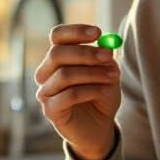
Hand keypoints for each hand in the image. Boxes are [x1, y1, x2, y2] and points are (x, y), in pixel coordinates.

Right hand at [34, 24, 120, 159]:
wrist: (99, 127)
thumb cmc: (100, 96)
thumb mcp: (108, 74)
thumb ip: (105, 60)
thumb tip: (106, 46)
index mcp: (58, 58)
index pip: (57, 36)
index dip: (75, 31)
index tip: (98, 32)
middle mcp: (46, 73)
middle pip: (57, 54)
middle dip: (86, 53)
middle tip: (109, 56)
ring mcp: (45, 92)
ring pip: (64, 75)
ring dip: (93, 74)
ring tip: (114, 77)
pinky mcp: (50, 110)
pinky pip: (69, 95)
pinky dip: (90, 91)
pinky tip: (104, 93)